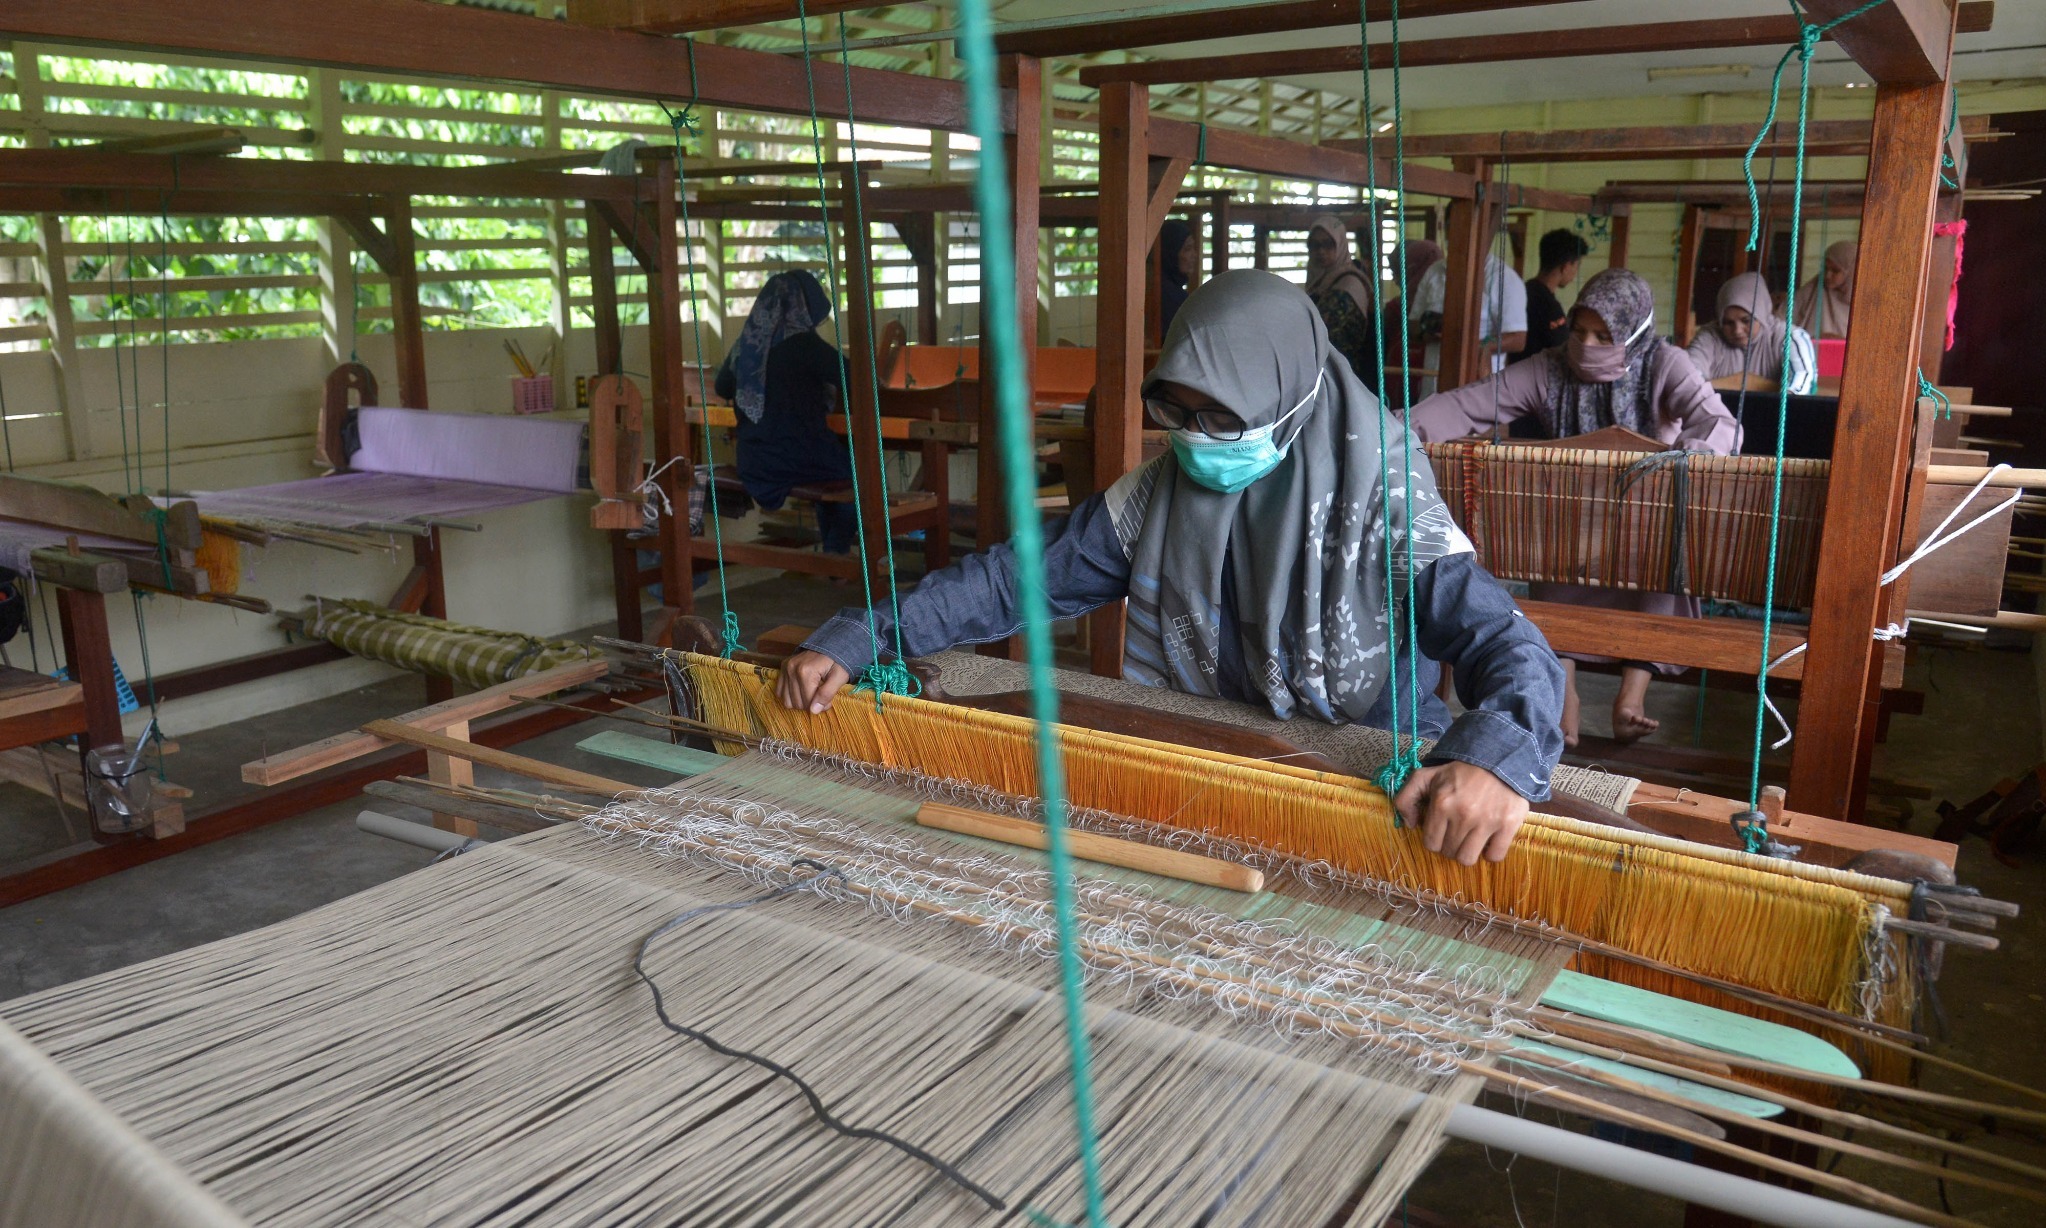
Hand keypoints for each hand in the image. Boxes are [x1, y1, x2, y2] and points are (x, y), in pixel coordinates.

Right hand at [776, 651, 849, 713]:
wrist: (830, 644)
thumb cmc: (838, 661)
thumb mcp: (839, 677)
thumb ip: (827, 693)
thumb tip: (813, 711)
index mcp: (806, 671)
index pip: (807, 702)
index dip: (820, 706)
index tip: (829, 701)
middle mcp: (792, 669)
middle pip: (797, 703)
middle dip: (810, 704)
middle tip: (821, 697)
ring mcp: (785, 668)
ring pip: (787, 701)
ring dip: (800, 702)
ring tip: (811, 694)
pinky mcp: (782, 668)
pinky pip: (780, 692)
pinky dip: (790, 696)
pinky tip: (801, 691)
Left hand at [1392, 761, 1527, 865]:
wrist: (1498, 759)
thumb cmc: (1460, 771)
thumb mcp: (1426, 776)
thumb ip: (1406, 798)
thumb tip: (1410, 824)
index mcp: (1441, 804)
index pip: (1430, 843)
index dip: (1434, 839)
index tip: (1442, 830)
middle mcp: (1463, 815)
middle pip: (1449, 852)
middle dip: (1450, 845)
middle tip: (1456, 832)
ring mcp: (1487, 822)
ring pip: (1468, 859)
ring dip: (1467, 852)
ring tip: (1470, 839)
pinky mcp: (1508, 825)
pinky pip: (1495, 856)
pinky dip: (1491, 853)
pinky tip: (1488, 841)